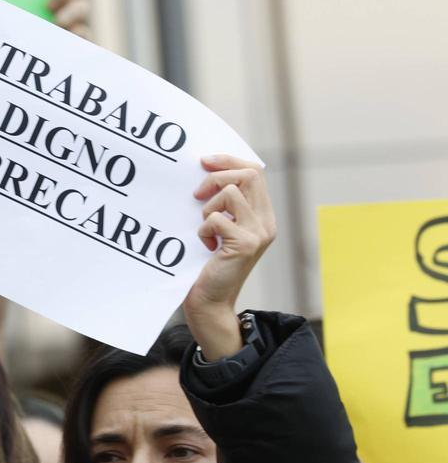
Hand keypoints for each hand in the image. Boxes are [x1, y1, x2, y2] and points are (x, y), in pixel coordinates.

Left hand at [182, 155, 276, 359]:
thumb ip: (222, 204)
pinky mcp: (245, 244)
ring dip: (208, 207)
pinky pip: (217, 218)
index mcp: (262, 215)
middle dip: (216, 177)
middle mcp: (266, 222)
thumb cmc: (207, 263)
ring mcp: (258, 233)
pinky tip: (205, 245)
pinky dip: (203, 228)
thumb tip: (204, 169)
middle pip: (248, 174)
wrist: (210, 301)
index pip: (254, 171)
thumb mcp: (218, 228)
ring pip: (231, 192)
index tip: (204, 161)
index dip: (229, 160)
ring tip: (205, 228)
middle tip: (196, 195)